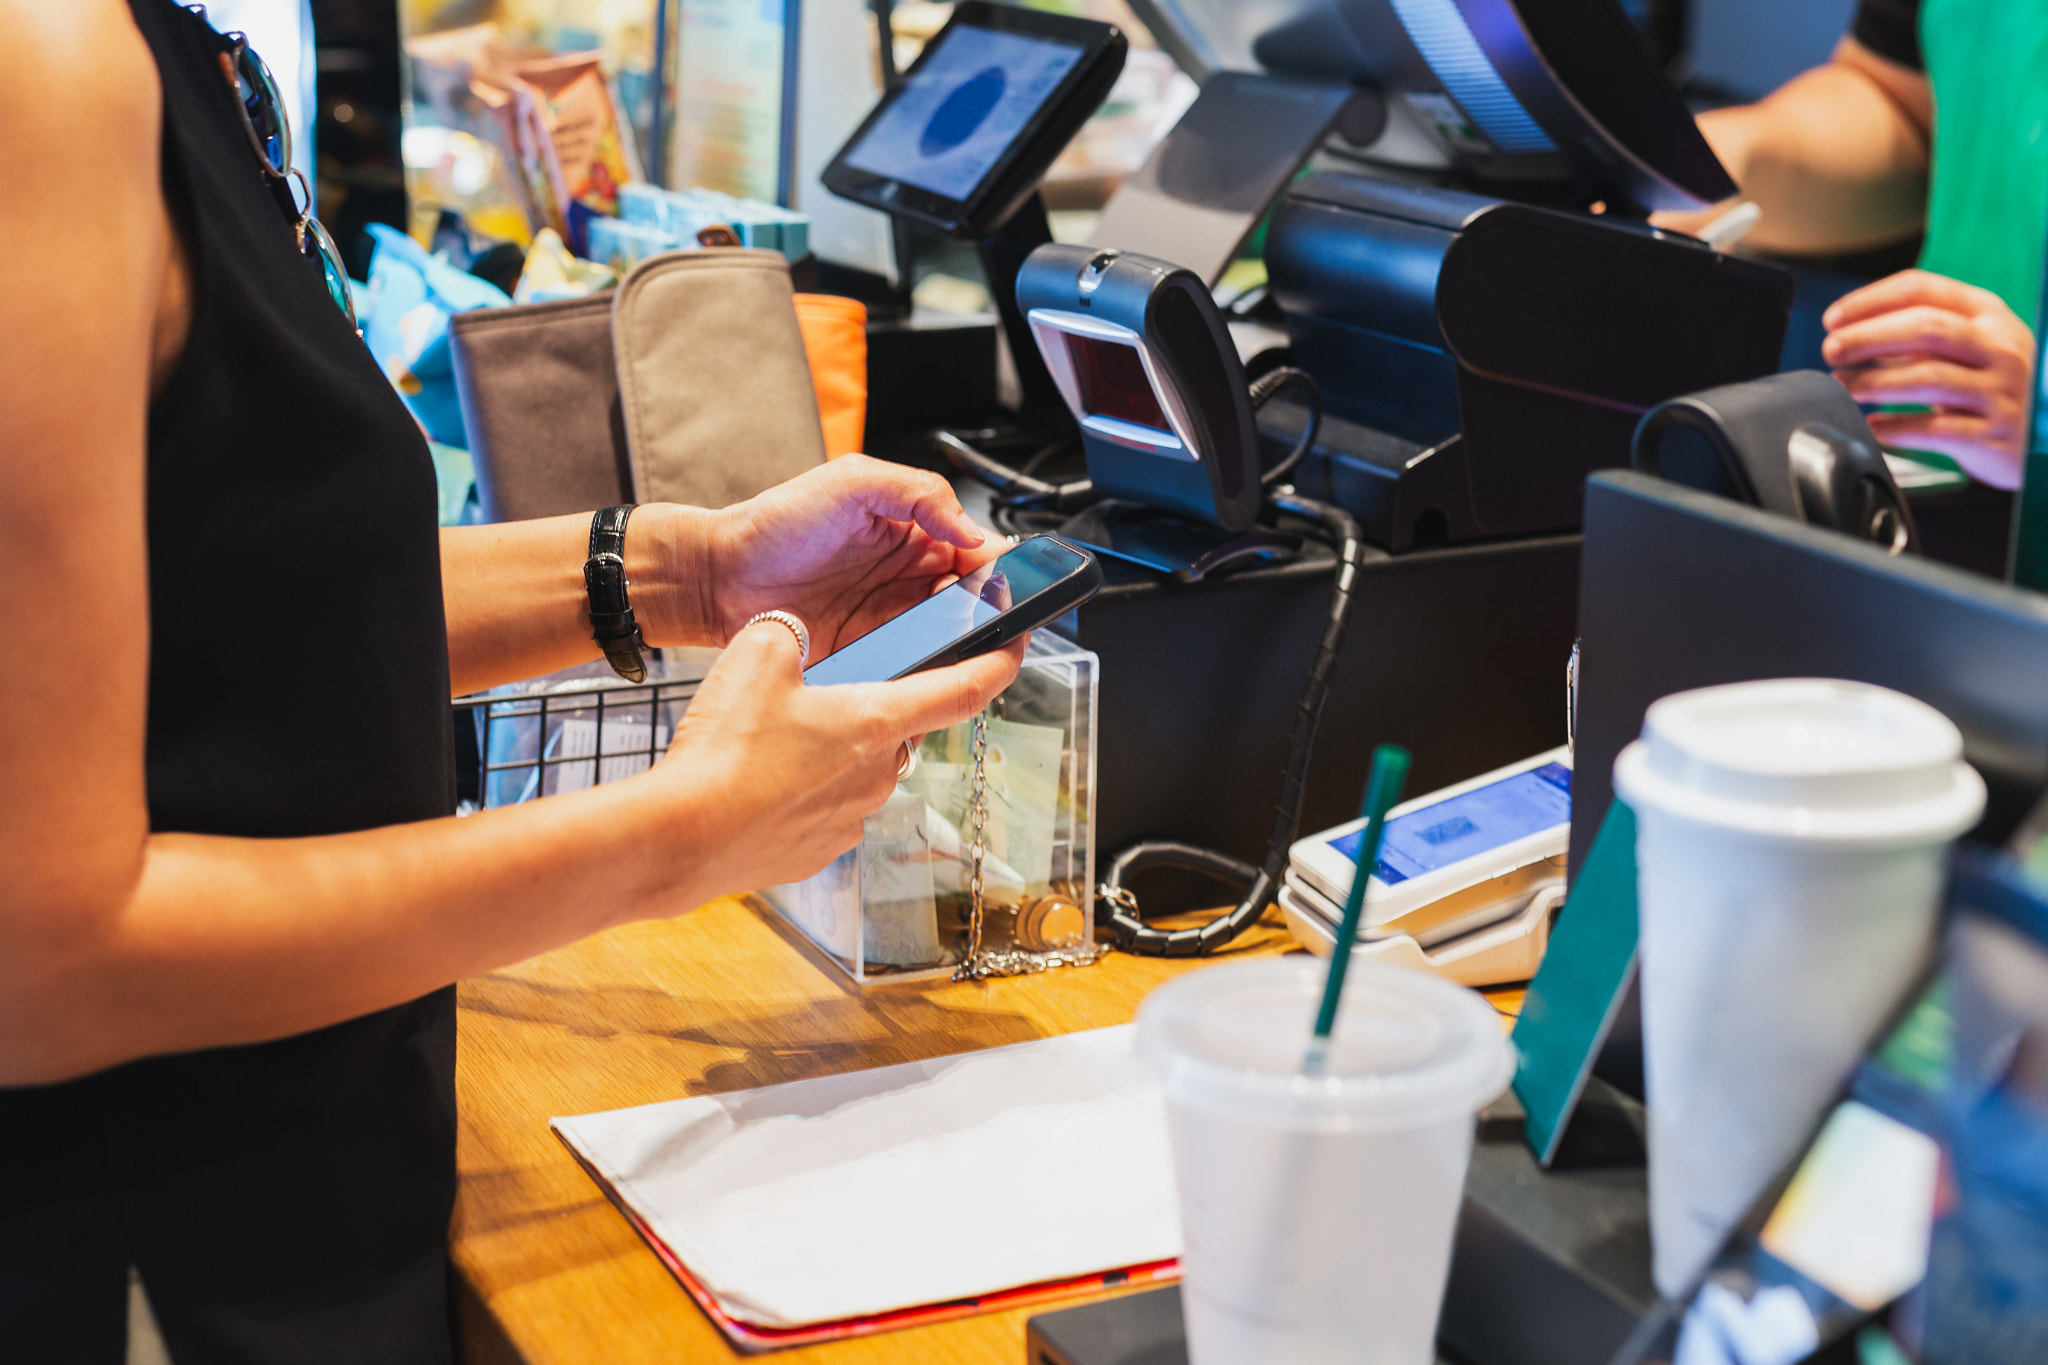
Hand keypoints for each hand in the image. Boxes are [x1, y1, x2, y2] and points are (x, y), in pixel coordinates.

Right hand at [642, 616, 1023, 901]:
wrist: (684, 837)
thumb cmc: (726, 750)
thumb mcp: (758, 654)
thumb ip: (792, 633)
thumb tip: (795, 637)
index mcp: (877, 720)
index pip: (964, 689)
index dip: (999, 661)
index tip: (1017, 645)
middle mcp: (878, 774)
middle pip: (897, 728)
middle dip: (868, 706)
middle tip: (821, 691)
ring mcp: (850, 819)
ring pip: (858, 770)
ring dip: (831, 751)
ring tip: (771, 739)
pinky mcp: (817, 850)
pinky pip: (823, 808)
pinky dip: (801, 792)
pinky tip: (757, 781)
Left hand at [693, 455, 1001, 657]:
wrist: (720, 577)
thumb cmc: (776, 524)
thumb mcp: (853, 481)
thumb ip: (920, 493)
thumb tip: (974, 531)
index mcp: (916, 533)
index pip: (979, 551)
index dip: (1000, 569)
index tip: (1003, 583)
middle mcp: (910, 579)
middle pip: (976, 603)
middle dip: (987, 613)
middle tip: (978, 618)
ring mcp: (893, 622)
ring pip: (952, 641)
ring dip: (963, 648)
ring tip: (956, 647)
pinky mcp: (872, 657)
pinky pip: (912, 671)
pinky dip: (928, 676)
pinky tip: (928, 674)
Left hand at [1822, 270, 2034, 488]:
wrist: (2045, 434)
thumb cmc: (1993, 384)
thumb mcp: (1968, 347)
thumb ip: (1918, 337)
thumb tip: (1851, 332)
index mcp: (1989, 314)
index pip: (1923, 289)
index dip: (1870, 301)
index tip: (1833, 319)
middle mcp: (1999, 346)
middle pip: (1925, 328)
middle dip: (1868, 337)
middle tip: (1832, 351)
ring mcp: (2001, 389)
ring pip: (1929, 378)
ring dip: (1876, 382)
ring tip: (1846, 386)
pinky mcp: (1994, 433)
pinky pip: (1936, 429)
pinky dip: (1898, 428)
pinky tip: (1875, 426)